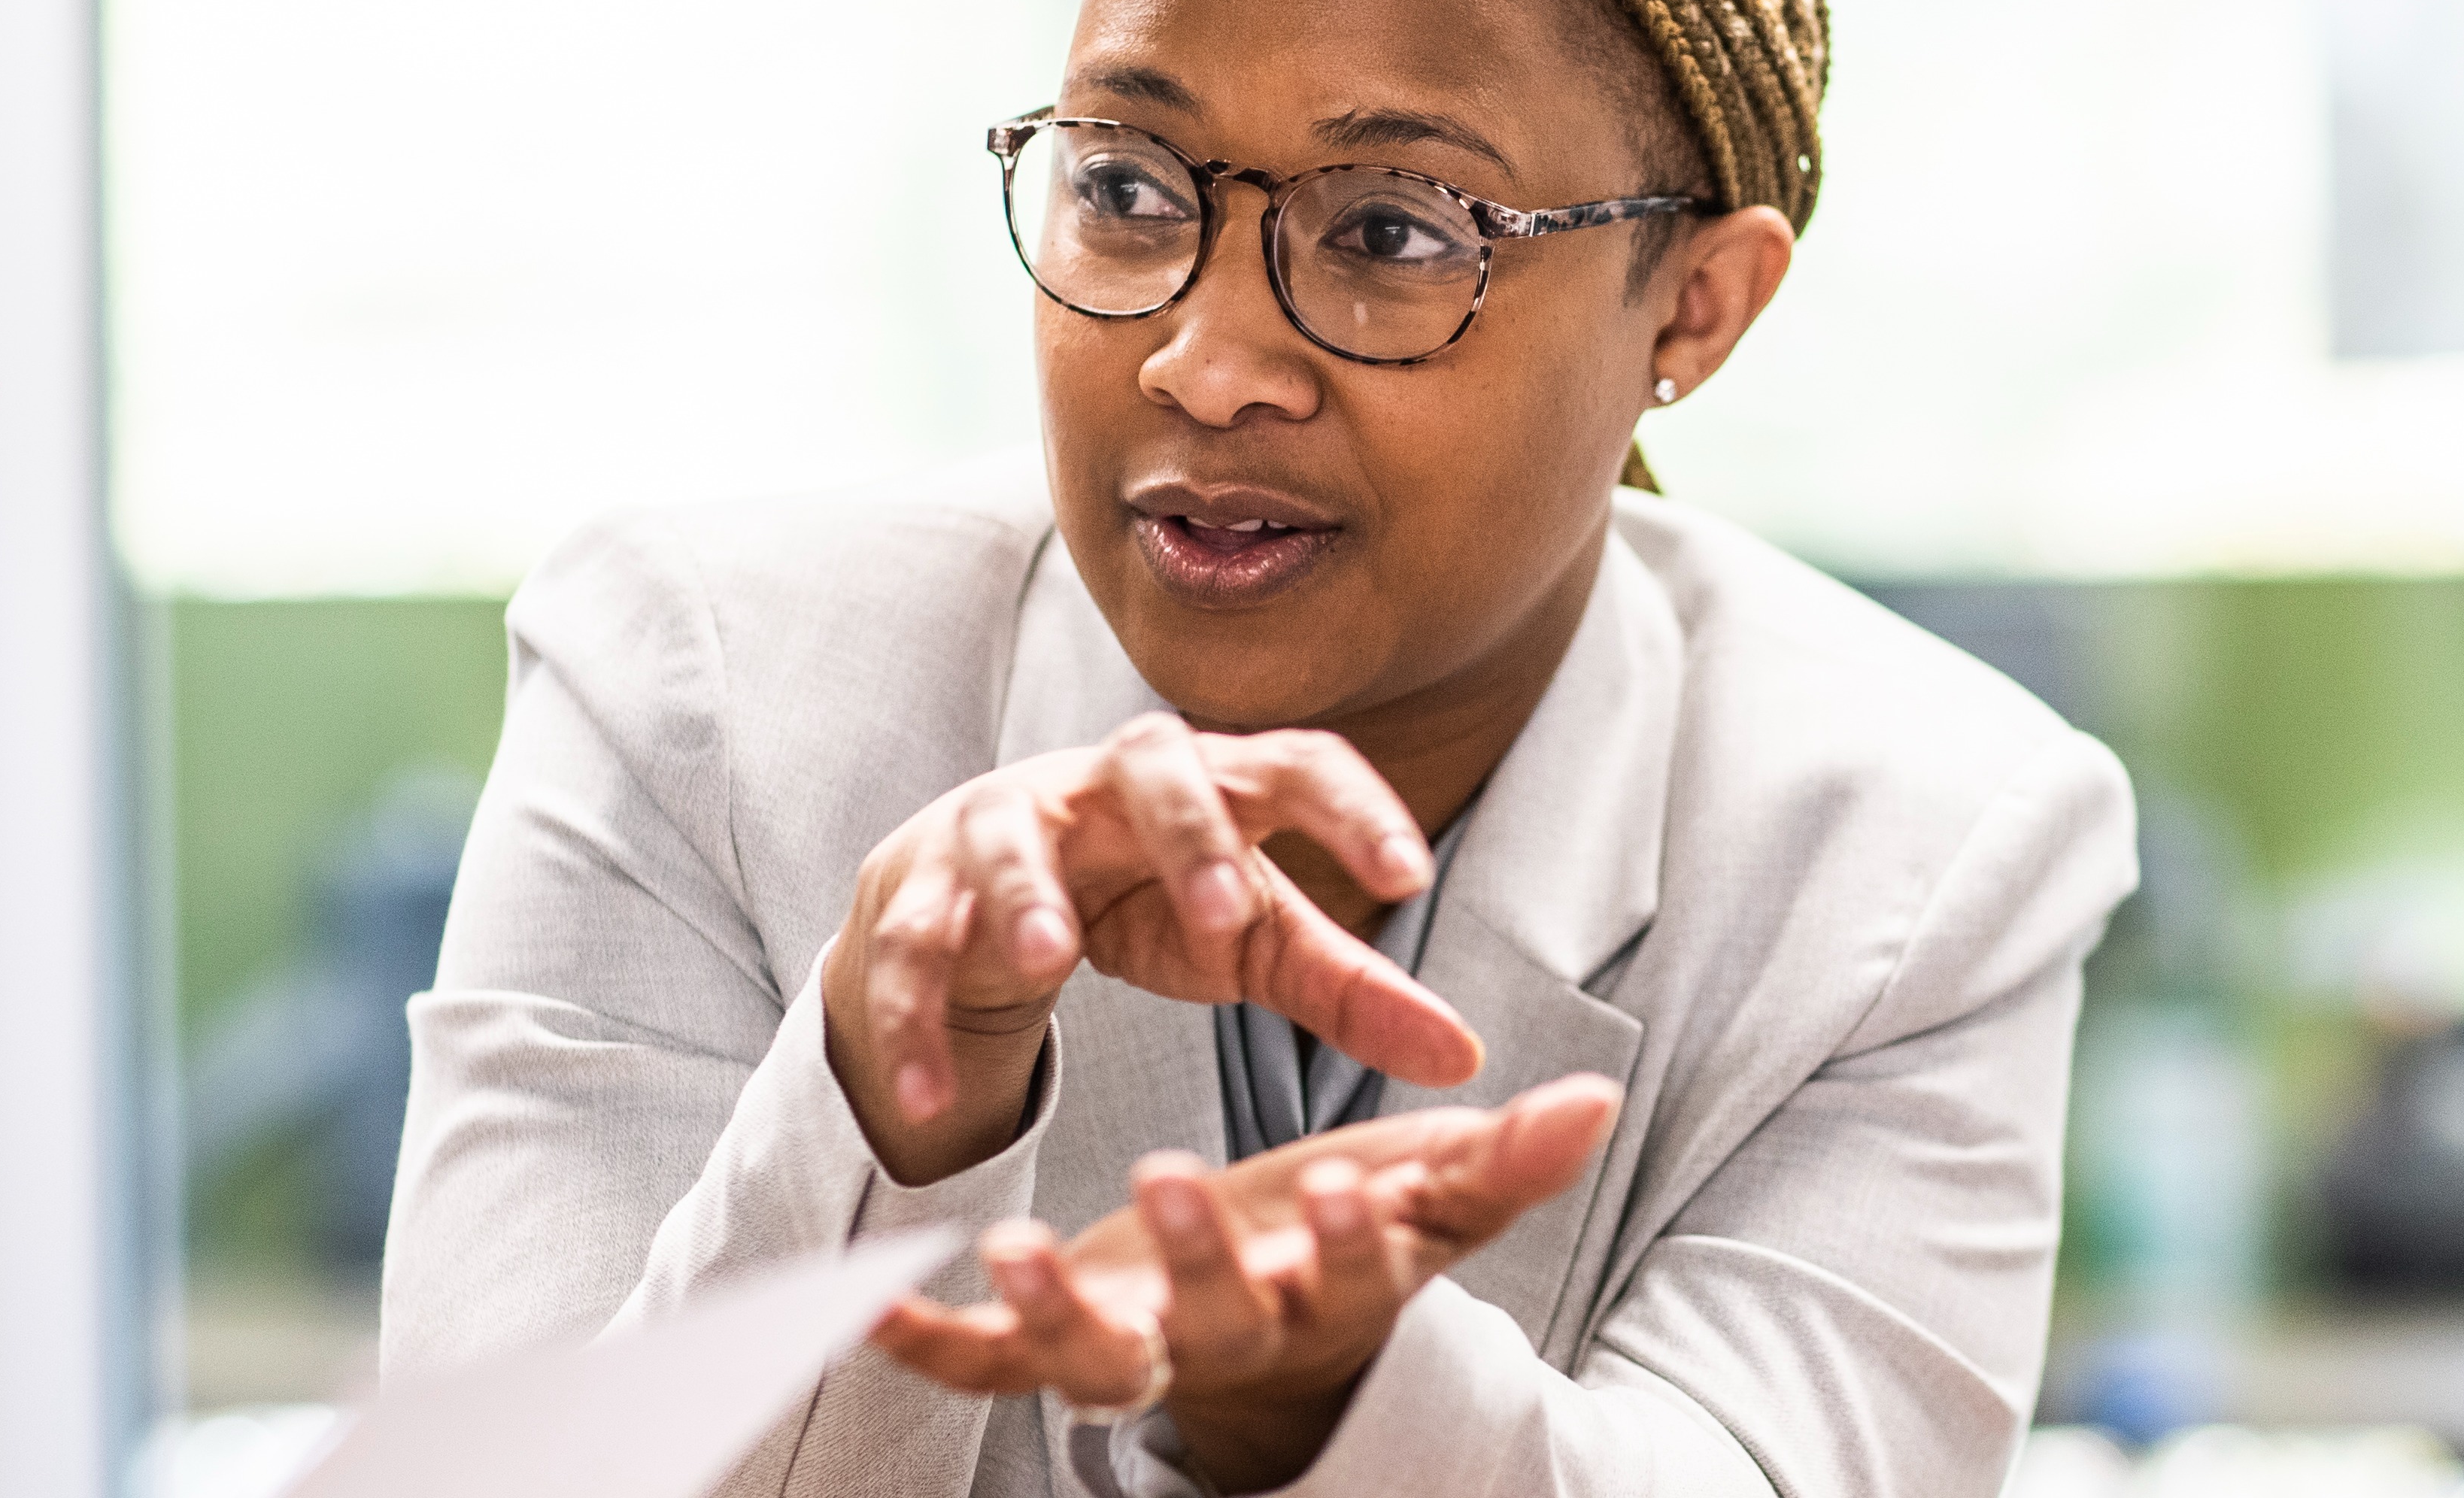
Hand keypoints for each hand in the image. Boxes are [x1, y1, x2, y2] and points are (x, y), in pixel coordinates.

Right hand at [821, 713, 1486, 1182]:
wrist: (993, 899)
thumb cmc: (1152, 903)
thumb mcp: (1252, 943)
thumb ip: (1349, 992)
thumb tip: (1465, 1057)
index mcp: (1216, 781)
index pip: (1298, 762)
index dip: (1354, 808)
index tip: (1411, 873)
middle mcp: (1110, 781)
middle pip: (1154, 761)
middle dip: (1189, 831)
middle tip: (1226, 913)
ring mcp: (1007, 822)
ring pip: (1010, 837)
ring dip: (1024, 895)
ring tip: (1047, 960)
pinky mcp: (919, 886)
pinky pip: (911, 945)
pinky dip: (915, 1020)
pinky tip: (927, 1098)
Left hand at [869, 1074, 1625, 1492]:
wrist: (1270, 1328)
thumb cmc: (1351, 1239)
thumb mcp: (1429, 1195)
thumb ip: (1505, 1158)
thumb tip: (1597, 1097)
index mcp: (1323, 1291)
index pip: (1347, 1274)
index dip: (1348, 1241)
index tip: (1348, 1185)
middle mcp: (1226, 1334)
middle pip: (1213, 1318)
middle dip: (1195, 1257)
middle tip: (1171, 1173)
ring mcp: (1134, 1349)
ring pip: (1090, 1358)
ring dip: (1048, 1312)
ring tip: (1007, 1248)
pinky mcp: (1053, 1347)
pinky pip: (980, 1367)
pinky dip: (924, 1343)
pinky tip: (866, 1304)